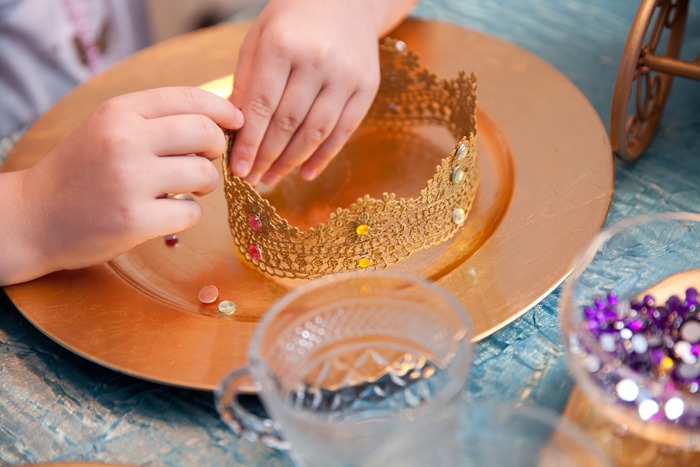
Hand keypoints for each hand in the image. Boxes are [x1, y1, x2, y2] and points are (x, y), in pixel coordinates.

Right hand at [16, 87, 242, 277]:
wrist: (35, 217)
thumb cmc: (82, 172)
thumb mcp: (109, 129)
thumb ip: (155, 119)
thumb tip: (218, 118)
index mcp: (119, 111)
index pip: (189, 98)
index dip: (222, 109)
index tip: (235, 121)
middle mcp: (124, 139)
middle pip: (205, 133)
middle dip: (216, 148)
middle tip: (204, 161)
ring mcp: (129, 180)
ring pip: (204, 174)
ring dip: (204, 184)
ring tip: (185, 189)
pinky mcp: (135, 219)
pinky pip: (192, 213)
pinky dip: (187, 215)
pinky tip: (165, 214)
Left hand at [229, 0, 386, 185]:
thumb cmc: (293, 19)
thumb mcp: (260, 38)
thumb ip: (246, 81)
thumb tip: (235, 129)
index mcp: (282, 45)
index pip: (261, 105)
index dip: (249, 142)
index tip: (238, 168)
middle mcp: (316, 61)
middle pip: (288, 123)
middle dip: (267, 157)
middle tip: (253, 179)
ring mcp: (345, 75)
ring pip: (316, 131)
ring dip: (292, 161)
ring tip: (273, 178)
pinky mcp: (366, 87)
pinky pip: (344, 130)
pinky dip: (324, 156)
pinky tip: (305, 172)